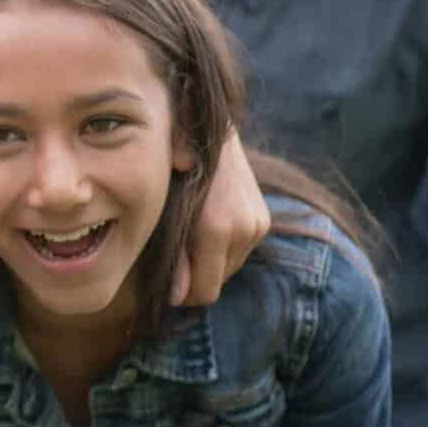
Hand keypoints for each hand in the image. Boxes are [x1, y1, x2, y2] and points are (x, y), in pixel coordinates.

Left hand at [174, 127, 269, 305]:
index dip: (183, 295)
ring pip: (228, 268)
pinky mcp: (263, 220)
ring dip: (208, 264)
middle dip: (193, 279)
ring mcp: (257, 224)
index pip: (205, 291)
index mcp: (215, 227)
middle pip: (217, 283)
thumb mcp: (163, 208)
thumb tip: (177, 295)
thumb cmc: (171, 167)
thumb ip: (174, 254)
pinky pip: (239, 252)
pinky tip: (203, 231)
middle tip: (172, 262)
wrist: (206, 130)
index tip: (166, 287)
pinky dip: (221, 250)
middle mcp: (243, 229)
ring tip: (187, 241)